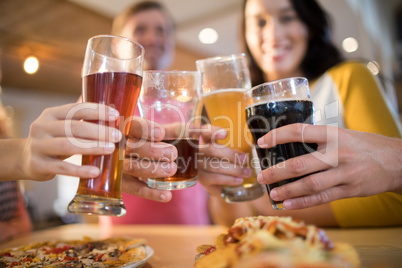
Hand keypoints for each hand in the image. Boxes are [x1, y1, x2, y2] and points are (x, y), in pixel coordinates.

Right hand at [20, 102, 121, 180]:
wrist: (25, 158)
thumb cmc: (54, 139)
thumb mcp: (62, 124)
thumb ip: (81, 116)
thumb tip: (109, 106)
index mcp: (50, 114)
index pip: (75, 109)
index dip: (96, 110)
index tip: (115, 115)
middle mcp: (41, 127)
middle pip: (73, 127)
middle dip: (98, 131)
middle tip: (117, 136)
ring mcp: (38, 146)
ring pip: (68, 146)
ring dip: (92, 147)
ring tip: (110, 149)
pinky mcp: (38, 165)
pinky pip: (62, 168)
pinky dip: (80, 170)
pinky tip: (95, 171)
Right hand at [122, 117, 177, 201]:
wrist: (138, 159)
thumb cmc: (152, 141)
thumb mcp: (161, 133)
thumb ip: (175, 130)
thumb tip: (194, 128)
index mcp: (127, 128)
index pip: (131, 125)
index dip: (145, 129)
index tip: (161, 133)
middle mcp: (119, 146)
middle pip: (131, 147)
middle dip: (153, 151)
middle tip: (172, 153)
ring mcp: (118, 166)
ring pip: (131, 167)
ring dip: (153, 170)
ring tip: (172, 169)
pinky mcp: (122, 184)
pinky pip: (134, 189)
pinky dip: (151, 193)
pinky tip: (167, 195)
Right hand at [197, 124, 252, 197]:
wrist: (218, 183)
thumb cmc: (223, 161)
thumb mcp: (226, 150)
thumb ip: (233, 144)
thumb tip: (248, 147)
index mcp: (203, 139)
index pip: (202, 130)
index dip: (212, 131)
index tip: (225, 134)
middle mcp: (197, 152)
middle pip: (211, 149)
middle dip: (230, 154)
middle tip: (245, 159)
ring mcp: (198, 167)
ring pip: (214, 166)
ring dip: (234, 169)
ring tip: (247, 172)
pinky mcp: (202, 180)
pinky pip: (215, 179)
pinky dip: (229, 179)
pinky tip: (239, 180)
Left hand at [256, 123, 401, 208]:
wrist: (396, 161)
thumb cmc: (362, 145)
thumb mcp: (341, 134)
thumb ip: (318, 139)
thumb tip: (287, 144)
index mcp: (332, 134)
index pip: (299, 131)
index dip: (278, 136)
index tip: (262, 142)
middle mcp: (337, 153)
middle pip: (300, 163)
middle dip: (277, 171)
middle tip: (261, 176)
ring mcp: (344, 173)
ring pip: (310, 184)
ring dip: (288, 190)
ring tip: (272, 193)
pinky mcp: (349, 190)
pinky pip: (322, 197)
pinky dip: (303, 202)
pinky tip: (288, 204)